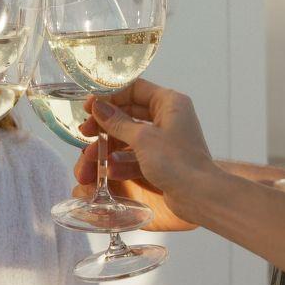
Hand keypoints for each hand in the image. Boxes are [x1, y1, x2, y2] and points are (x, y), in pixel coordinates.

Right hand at [74, 81, 214, 231]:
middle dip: (106, 124)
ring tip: (91, 157)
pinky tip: (109, 171)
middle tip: (85, 131)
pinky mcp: (162, 160)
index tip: (89, 106)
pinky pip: (136, 155)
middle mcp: (169, 117)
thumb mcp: (142, 138)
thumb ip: (118, 122)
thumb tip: (98, 106)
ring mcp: (165, 140)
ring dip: (110, 145)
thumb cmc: (176, 161)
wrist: (199, 196)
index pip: (135, 89)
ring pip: (130, 136)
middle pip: (130, 113)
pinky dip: (122, 161)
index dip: (110, 96)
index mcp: (170, 102)